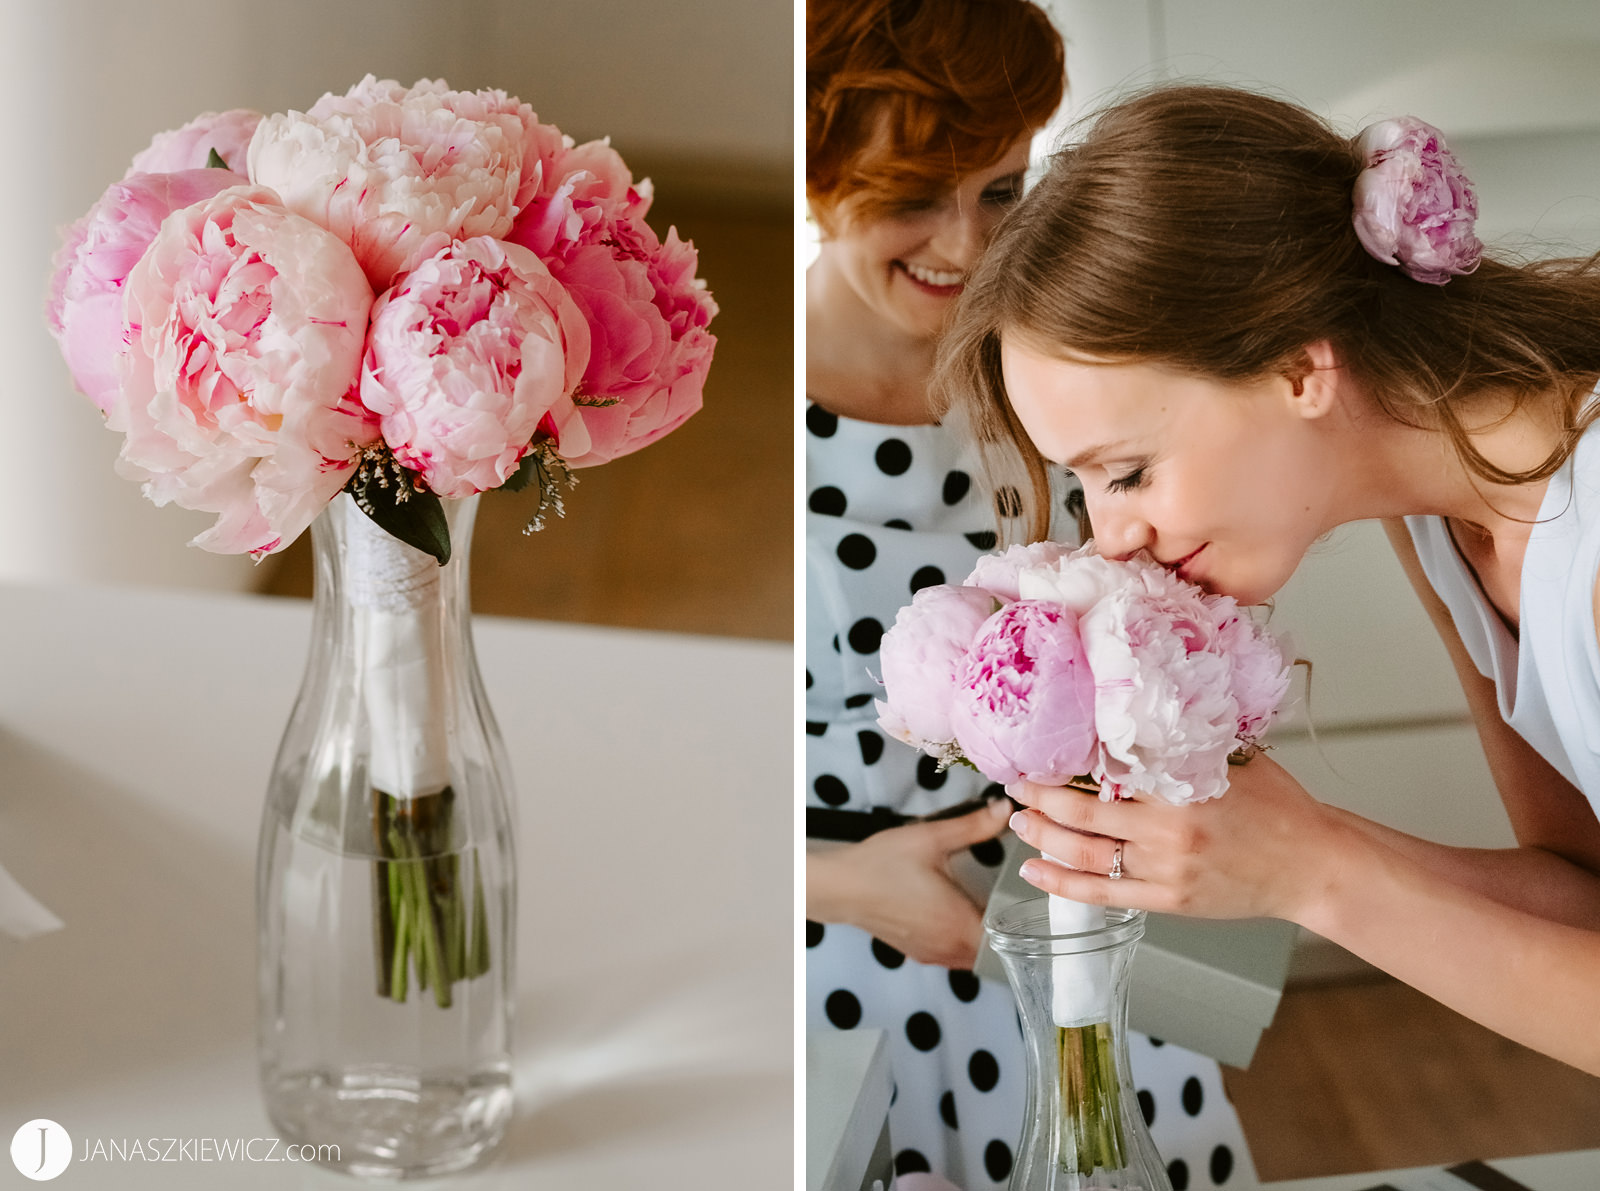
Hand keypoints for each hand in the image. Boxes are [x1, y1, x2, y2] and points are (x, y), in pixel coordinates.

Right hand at [807, 797, 1012, 967]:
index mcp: (960, 925)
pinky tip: (957, 915)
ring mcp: (931, 954)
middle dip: (1007, 930)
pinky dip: (961, 941)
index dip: (1025, 926)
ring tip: (991, 908)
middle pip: (994, 952)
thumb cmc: (882, 865)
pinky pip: (952, 956)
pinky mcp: (916, 952)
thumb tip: (1006, 809)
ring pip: (972, 956)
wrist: (839, 886)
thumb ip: (974, 826)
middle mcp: (949, 948)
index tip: (1032, 905)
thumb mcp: (932, 838)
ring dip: (984, 937)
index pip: (1010, 942)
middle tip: (1016, 902)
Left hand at [1005, 755, 1335, 922]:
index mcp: (1182, 786)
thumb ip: (1183, 745)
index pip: (1106, 769)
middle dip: (1039, 796)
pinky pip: (1101, 893)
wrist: (1311, 865)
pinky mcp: (1167, 901)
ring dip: (1042, 836)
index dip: (1065, 760)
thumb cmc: (1278, 808)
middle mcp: (1168, 829)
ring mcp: (1165, 869)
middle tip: (1015, 782)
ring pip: (1084, 853)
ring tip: (1019, 820)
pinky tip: (1035, 869)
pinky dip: (1062, 882)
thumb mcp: (1232, 760)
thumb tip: (1135, 713)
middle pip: (1082, 812)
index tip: (1039, 746)